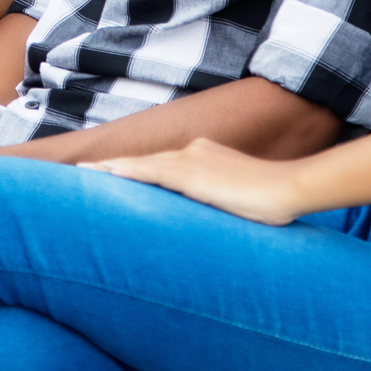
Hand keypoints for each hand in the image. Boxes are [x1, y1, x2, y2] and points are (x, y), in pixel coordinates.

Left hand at [84, 138, 306, 225]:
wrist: (290, 188)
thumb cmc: (272, 200)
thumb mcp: (237, 200)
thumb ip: (216, 202)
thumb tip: (207, 218)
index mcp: (203, 156)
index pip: (158, 164)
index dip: (131, 168)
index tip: (105, 172)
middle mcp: (193, 152)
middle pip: (144, 161)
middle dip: (112, 167)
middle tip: (81, 171)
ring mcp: (192, 160)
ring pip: (142, 164)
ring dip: (111, 169)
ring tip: (82, 173)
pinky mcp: (193, 174)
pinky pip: (152, 172)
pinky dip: (128, 172)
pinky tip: (108, 174)